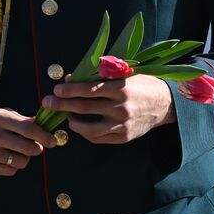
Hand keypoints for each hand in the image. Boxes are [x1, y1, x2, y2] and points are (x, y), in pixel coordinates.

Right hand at [0, 106, 54, 175]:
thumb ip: (18, 119)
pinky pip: (10, 171)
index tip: (52, 141)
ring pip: (21, 162)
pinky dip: (13, 166)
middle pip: (28, 148)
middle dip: (37, 149)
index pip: (28, 129)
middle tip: (36, 147)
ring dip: (25, 159)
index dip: (44, 136)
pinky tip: (7, 158)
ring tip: (18, 152)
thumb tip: (40, 124)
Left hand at [45, 74, 174, 144]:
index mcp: (121, 88)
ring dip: (72, 122)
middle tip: (47, 102)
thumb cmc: (142, 85)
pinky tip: (80, 125)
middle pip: (84, 108)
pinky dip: (85, 133)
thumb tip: (70, 79)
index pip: (88, 90)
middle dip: (61, 105)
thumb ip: (98, 76)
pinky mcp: (124, 137)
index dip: (69, 90)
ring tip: (66, 116)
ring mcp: (122, 125)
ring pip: (88, 129)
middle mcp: (121, 108)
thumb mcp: (124, 74)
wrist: (166, 104)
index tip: (56, 89)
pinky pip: (98, 138)